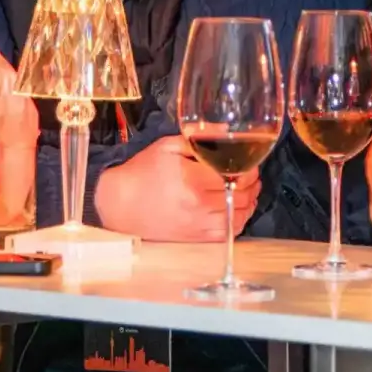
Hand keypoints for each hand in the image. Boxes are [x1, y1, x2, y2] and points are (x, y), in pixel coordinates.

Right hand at [94, 135, 261, 241]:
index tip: (249, 164)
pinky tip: (235, 210)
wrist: (120, 204)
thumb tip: (228, 131)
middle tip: (252, 177)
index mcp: (192, 179)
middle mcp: (198, 205)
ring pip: (238, 216)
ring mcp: (198, 225)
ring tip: (247, 193)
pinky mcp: (196, 239)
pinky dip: (238, 221)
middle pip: (240, 196)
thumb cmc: (144, 172)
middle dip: (252, 185)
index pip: (236, 175)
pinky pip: (227, 233)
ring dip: (249, 203)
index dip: (249, 169)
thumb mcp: (168, 146)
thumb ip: (200, 138)